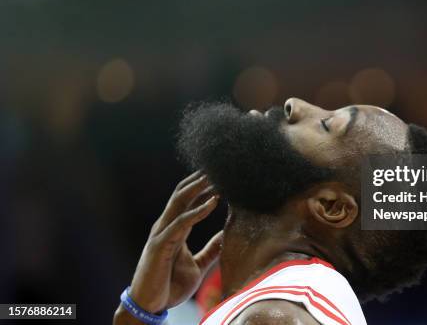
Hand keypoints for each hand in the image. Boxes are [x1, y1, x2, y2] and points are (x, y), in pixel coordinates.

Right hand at [119, 171, 222, 316]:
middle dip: (200, 180)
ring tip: (217, 177)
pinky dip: (197, 212)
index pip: (188, 200)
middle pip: (183, 194)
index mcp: (174, 229)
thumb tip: (227, 238)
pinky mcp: (160, 245)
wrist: (150, 307)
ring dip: (199, 188)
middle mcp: (166, 226)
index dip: (203, 187)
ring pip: (180, 202)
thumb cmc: (170, 285)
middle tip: (219, 167)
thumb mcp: (197, 265)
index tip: (221, 176)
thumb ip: (211, 250)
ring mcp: (161, 234)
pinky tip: (213, 203)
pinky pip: (181, 223)